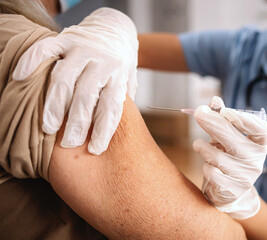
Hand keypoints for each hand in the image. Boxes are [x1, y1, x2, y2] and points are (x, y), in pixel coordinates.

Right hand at [12, 8, 138, 154]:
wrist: (117, 30)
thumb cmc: (121, 64)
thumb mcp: (129, 82)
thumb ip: (122, 102)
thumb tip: (114, 133)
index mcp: (119, 75)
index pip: (112, 106)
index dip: (103, 130)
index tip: (94, 149)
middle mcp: (103, 62)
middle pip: (87, 95)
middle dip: (78, 122)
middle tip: (69, 143)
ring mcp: (84, 49)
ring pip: (65, 78)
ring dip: (55, 104)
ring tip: (49, 128)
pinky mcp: (67, 38)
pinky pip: (45, 49)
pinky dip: (31, 62)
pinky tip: (21, 78)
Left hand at [193, 96, 266, 218]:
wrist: (228, 191)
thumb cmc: (227, 156)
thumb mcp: (225, 136)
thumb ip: (221, 118)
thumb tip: (215, 100)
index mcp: (259, 144)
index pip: (260, 129)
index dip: (244, 119)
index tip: (225, 111)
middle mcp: (256, 160)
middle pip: (234, 139)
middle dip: (213, 123)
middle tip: (199, 112)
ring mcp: (245, 176)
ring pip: (217, 156)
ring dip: (202, 147)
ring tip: (197, 145)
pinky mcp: (232, 190)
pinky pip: (212, 173)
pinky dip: (205, 167)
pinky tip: (207, 166)